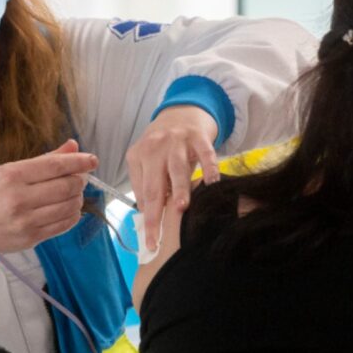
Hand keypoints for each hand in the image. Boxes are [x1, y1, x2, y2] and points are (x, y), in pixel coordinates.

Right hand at [0, 139, 96, 268]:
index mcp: (12, 175)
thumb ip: (44, 160)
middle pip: (67, 186)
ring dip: (78, 197)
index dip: (79, 162)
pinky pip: (64, 224)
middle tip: (80, 177)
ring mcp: (26, 221)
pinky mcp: (32, 238)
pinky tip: (67, 208)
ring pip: (70, 206)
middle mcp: (19, 198)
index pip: (55, 165)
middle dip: (80, 180)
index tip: (93, 160)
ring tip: (71, 193)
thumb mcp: (8, 171)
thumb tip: (73, 146)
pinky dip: (73, 214)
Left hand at [126, 105, 220, 253]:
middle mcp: (155, 147)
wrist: (182, 112)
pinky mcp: (198, 136)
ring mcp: (177, 141)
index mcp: (139, 155)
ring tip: (182, 207)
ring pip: (177, 168)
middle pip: (154, 184)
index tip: (150, 240)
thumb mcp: (147, 159)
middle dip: (156, 212)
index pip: (142, 191)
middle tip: (158, 236)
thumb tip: (148, 214)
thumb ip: (145, 183)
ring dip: (180, 188)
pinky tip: (212, 184)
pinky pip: (205, 154)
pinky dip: (210, 168)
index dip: (147, 217)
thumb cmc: (163, 144)